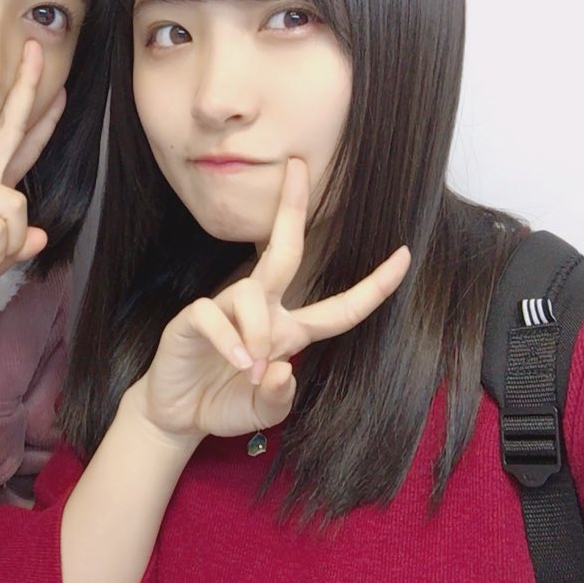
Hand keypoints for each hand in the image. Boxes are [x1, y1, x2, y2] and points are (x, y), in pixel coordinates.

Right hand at [132, 158, 410, 441]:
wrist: (178, 416)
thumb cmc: (225, 404)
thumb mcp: (264, 412)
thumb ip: (279, 397)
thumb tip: (281, 368)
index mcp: (289, 330)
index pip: (340, 308)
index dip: (374, 286)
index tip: (405, 256)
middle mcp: (261, 310)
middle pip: (284, 251)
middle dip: (290, 208)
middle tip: (298, 165)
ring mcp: (226, 309)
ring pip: (253, 293)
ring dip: (257, 332)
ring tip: (249, 369)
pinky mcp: (193, 318)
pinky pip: (215, 314)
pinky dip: (229, 340)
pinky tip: (235, 362)